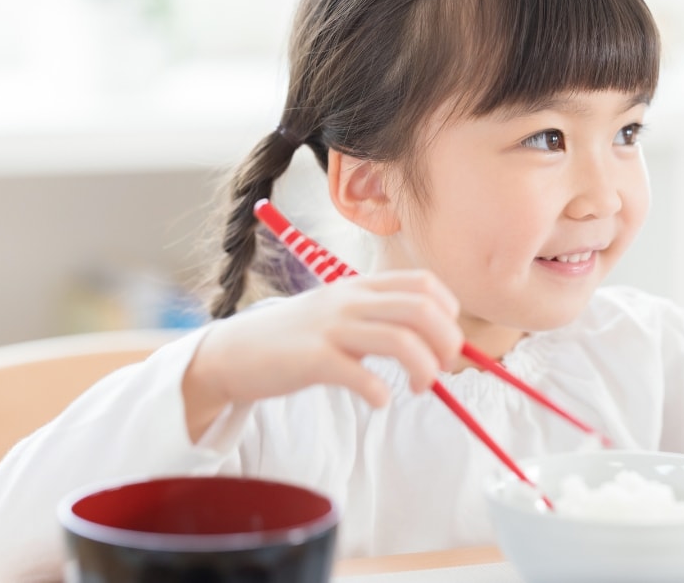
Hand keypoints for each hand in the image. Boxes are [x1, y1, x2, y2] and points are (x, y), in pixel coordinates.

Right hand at [183, 270, 463, 438]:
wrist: (234, 352)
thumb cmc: (296, 338)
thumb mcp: (340, 314)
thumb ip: (379, 319)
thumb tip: (434, 344)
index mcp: (360, 286)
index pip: (423, 283)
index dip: (449, 311)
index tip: (446, 340)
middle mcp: (350, 300)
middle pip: (422, 310)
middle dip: (446, 342)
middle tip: (442, 369)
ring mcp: (331, 328)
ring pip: (400, 339)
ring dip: (424, 369)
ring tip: (419, 387)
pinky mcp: (313, 359)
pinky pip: (362, 375)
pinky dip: (381, 392)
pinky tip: (378, 400)